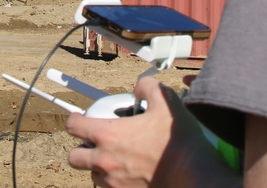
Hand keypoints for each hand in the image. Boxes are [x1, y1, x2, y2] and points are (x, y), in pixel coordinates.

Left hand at [66, 77, 230, 187]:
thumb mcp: (165, 102)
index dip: (76, 119)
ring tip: (116, 157)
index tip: (81, 118)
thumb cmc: (177, 140)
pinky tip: (129, 171)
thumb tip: (140, 87)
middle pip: (74, 157)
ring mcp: (114, 181)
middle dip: (81, 148)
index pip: (74, 126)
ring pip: (92, 175)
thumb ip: (148, 88)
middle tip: (96, 142)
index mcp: (109, 135)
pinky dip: (114, 180)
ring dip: (98, 166)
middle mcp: (105, 160)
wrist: (193, 173)